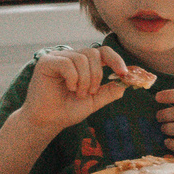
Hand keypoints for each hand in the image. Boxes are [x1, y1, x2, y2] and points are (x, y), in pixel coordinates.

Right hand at [18, 46, 133, 133]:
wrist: (48, 121)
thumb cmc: (68, 110)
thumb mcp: (94, 101)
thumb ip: (109, 91)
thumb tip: (127, 82)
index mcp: (83, 64)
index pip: (103, 52)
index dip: (116, 59)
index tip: (124, 73)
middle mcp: (71, 57)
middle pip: (93, 53)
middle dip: (97, 75)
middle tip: (90, 92)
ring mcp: (58, 57)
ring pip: (81, 58)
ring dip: (84, 80)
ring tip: (77, 93)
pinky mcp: (46, 62)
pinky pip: (67, 63)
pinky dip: (73, 78)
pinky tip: (69, 88)